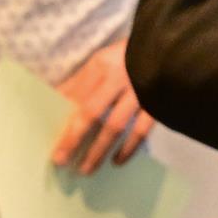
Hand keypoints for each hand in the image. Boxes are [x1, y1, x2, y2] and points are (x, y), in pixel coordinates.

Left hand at [46, 38, 154, 173]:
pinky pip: (141, 131)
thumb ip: (82, 80)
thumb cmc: (128, 55)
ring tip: (85, 169)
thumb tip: (58, 101)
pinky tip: (117, 162)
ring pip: (114, 126)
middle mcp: (118, 79)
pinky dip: (128, 148)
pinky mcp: (156, 104)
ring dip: (98, 150)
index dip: (60, 117)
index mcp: (100, 65)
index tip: (47, 139)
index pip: (75, 95)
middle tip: (60, 161)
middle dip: (73, 138)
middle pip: (91, 113)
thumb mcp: (103, 59)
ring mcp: (138, 93)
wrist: (170, 47)